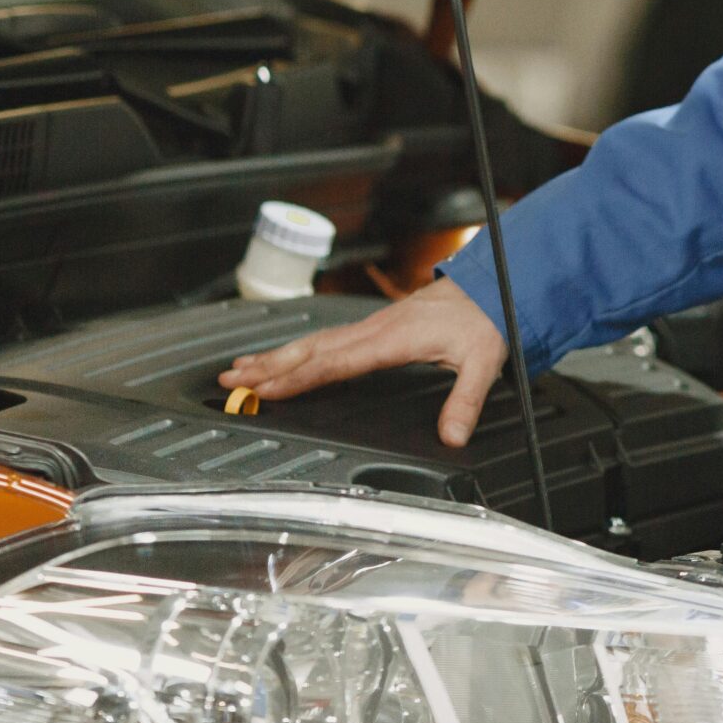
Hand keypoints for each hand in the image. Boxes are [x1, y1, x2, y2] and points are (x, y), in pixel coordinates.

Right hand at [218, 277, 506, 446]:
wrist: (491, 285)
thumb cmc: (484, 320)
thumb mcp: (483, 361)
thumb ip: (466, 400)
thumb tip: (453, 437)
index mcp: (393, 339)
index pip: (336, 362)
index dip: (300, 377)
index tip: (266, 389)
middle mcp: (375, 329)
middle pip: (312, 349)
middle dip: (269, 366)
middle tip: (231, 380)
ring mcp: (372, 325)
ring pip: (314, 341)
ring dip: (276, 355)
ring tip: (240, 369)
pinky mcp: (375, 326)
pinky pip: (327, 338)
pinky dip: (297, 348)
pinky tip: (283, 356)